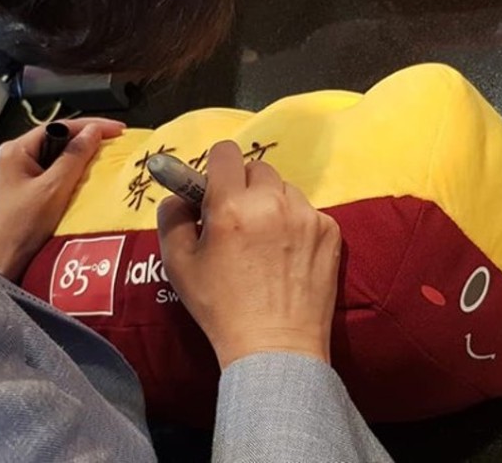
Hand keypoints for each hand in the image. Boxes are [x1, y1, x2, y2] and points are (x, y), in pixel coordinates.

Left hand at [0, 118, 125, 281]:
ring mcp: (20, 174)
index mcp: (15, 151)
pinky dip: (73, 173)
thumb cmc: (20, 227)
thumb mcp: (53, 189)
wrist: (3, 262)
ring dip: (81, 157)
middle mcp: (15, 157)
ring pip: (57, 156)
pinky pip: (55, 172)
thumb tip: (92, 132)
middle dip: (87, 141)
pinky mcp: (27, 189)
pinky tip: (88, 178)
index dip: (90, 126)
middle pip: (58, 139)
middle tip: (114, 143)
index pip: (59, 127)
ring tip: (105, 159)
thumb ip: (74, 157)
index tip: (116, 130)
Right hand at [158, 141, 341, 368]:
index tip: (214, 189)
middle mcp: (271, 203)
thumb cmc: (221, 309)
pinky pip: (307, 211)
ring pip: (284, 189)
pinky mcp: (329, 230)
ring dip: (271, 204)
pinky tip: (287, 256)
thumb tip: (179, 194)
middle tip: (237, 221)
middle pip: (257, 169)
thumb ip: (172, 217)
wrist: (275, 347)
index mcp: (231, 206)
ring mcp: (306, 215)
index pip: (225, 153)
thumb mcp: (179, 264)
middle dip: (244, 187)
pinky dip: (296, 224)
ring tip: (265, 242)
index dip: (216, 168)